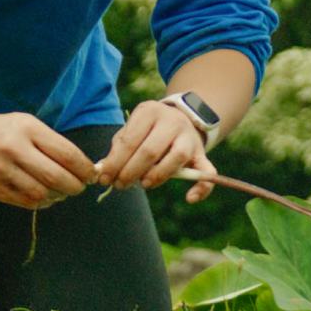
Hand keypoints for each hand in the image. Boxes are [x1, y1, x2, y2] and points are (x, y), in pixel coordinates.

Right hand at [0, 112, 96, 208]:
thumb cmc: (4, 131)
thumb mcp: (28, 125)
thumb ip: (54, 144)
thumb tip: (84, 169)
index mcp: (27, 129)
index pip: (66, 154)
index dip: (85, 169)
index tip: (92, 174)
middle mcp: (13, 149)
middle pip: (56, 177)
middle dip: (75, 186)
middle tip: (80, 187)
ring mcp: (1, 171)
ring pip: (42, 193)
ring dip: (58, 196)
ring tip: (62, 191)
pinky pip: (26, 202)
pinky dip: (42, 202)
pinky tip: (45, 196)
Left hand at [97, 100, 214, 198]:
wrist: (181, 117)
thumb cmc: (148, 129)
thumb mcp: (133, 129)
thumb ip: (119, 147)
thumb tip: (103, 169)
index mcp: (149, 112)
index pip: (129, 140)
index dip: (115, 162)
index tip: (105, 179)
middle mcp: (171, 121)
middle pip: (150, 150)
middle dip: (131, 172)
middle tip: (120, 185)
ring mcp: (189, 136)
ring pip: (176, 157)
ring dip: (158, 175)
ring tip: (144, 185)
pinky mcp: (201, 152)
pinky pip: (207, 171)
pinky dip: (202, 187)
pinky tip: (190, 198)